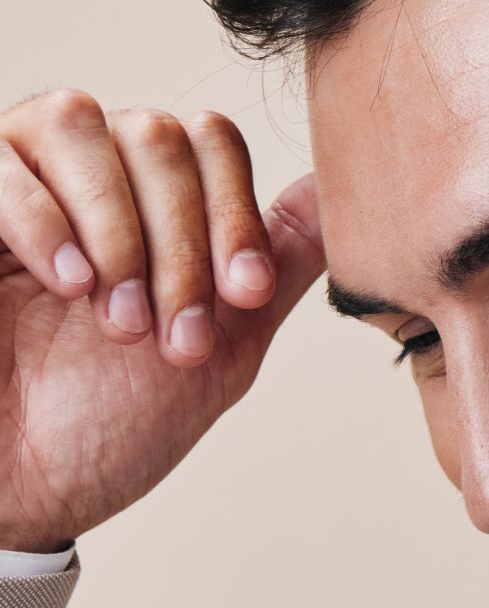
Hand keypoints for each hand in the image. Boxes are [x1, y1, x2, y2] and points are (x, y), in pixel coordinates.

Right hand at [0, 89, 325, 551]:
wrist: (21, 481)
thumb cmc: (111, 423)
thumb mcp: (224, 347)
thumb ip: (276, 265)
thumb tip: (338, 189)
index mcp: (157, 205)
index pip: (213, 144)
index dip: (236, 215)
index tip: (243, 295)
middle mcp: (91, 175)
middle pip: (162, 136)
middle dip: (182, 244)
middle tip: (174, 336)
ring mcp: (22, 179)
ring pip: (85, 126)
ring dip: (119, 233)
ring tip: (119, 322)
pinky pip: (6, 161)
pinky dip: (46, 222)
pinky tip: (68, 285)